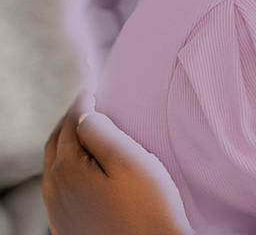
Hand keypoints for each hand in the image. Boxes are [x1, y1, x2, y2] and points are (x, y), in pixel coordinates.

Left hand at [43, 93, 192, 234]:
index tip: (92, 89)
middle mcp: (54, 192)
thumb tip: (83, 112)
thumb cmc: (148, 206)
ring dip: (66, 144)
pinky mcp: (67, 228)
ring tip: (85, 130)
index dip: (81, 103)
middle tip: (86, 104)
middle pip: (55, 144)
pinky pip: (59, 188)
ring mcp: (58, 213)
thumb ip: (102, 132)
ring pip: (54, 167)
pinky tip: (85, 168)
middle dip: (68, 121)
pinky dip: (68, 168)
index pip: (70, 124)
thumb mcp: (129, 160)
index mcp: (67, 170)